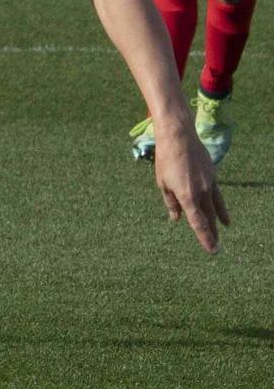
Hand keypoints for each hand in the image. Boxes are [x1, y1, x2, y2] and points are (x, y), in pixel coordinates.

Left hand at [152, 123, 227, 253]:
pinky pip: (218, 197)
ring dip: (217, 223)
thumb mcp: (163, 183)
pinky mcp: (213, 177)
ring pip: (215, 208)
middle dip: (211, 234)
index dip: (205, 238)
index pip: (197, 222)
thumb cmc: (166, 160)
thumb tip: (176, 219)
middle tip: (216, 248)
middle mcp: (201, 192)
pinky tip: (225, 218)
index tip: (212, 250)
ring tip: (220, 235)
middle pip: (208, 218)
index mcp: (186, 196)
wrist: (179, 138)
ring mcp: (209, 184)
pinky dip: (221, 208)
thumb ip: (171, 203)